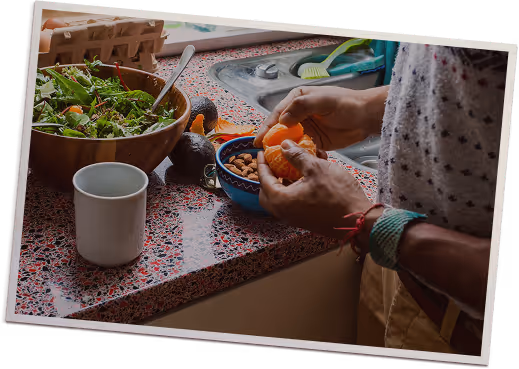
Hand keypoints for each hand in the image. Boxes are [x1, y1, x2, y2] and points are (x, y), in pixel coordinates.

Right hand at [253, 85, 387, 150]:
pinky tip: (290, 164)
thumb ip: (302, 107)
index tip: (259, 140)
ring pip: (288, 141)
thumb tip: (283, 119)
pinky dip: (296, 156)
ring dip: (282, 150)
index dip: (267, 127)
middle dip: (271, 141)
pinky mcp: (314, 142)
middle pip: (279, 129)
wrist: (366, 117)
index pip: (278, 114)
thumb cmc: (347, 104)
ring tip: (272, 162)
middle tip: (262, 154)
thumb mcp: (324, 101)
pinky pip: (301, 150)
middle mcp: (298, 114)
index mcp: (297, 100)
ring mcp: (306, 129)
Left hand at [257, 139, 380, 252]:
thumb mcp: (317, 168)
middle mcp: (285, 212)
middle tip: (273, 162)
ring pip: (281, 198)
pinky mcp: (307, 220)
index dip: (262, 163)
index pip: (263, 180)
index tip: (262, 152)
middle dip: (268, 177)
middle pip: (267, 193)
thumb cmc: (338, 194)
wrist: (359, 220)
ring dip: (283, 182)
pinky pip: (293, 203)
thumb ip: (297, 156)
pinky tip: (306, 177)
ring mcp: (295, 218)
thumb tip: (285, 145)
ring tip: (291, 166)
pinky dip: (294, 189)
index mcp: (282, 201)